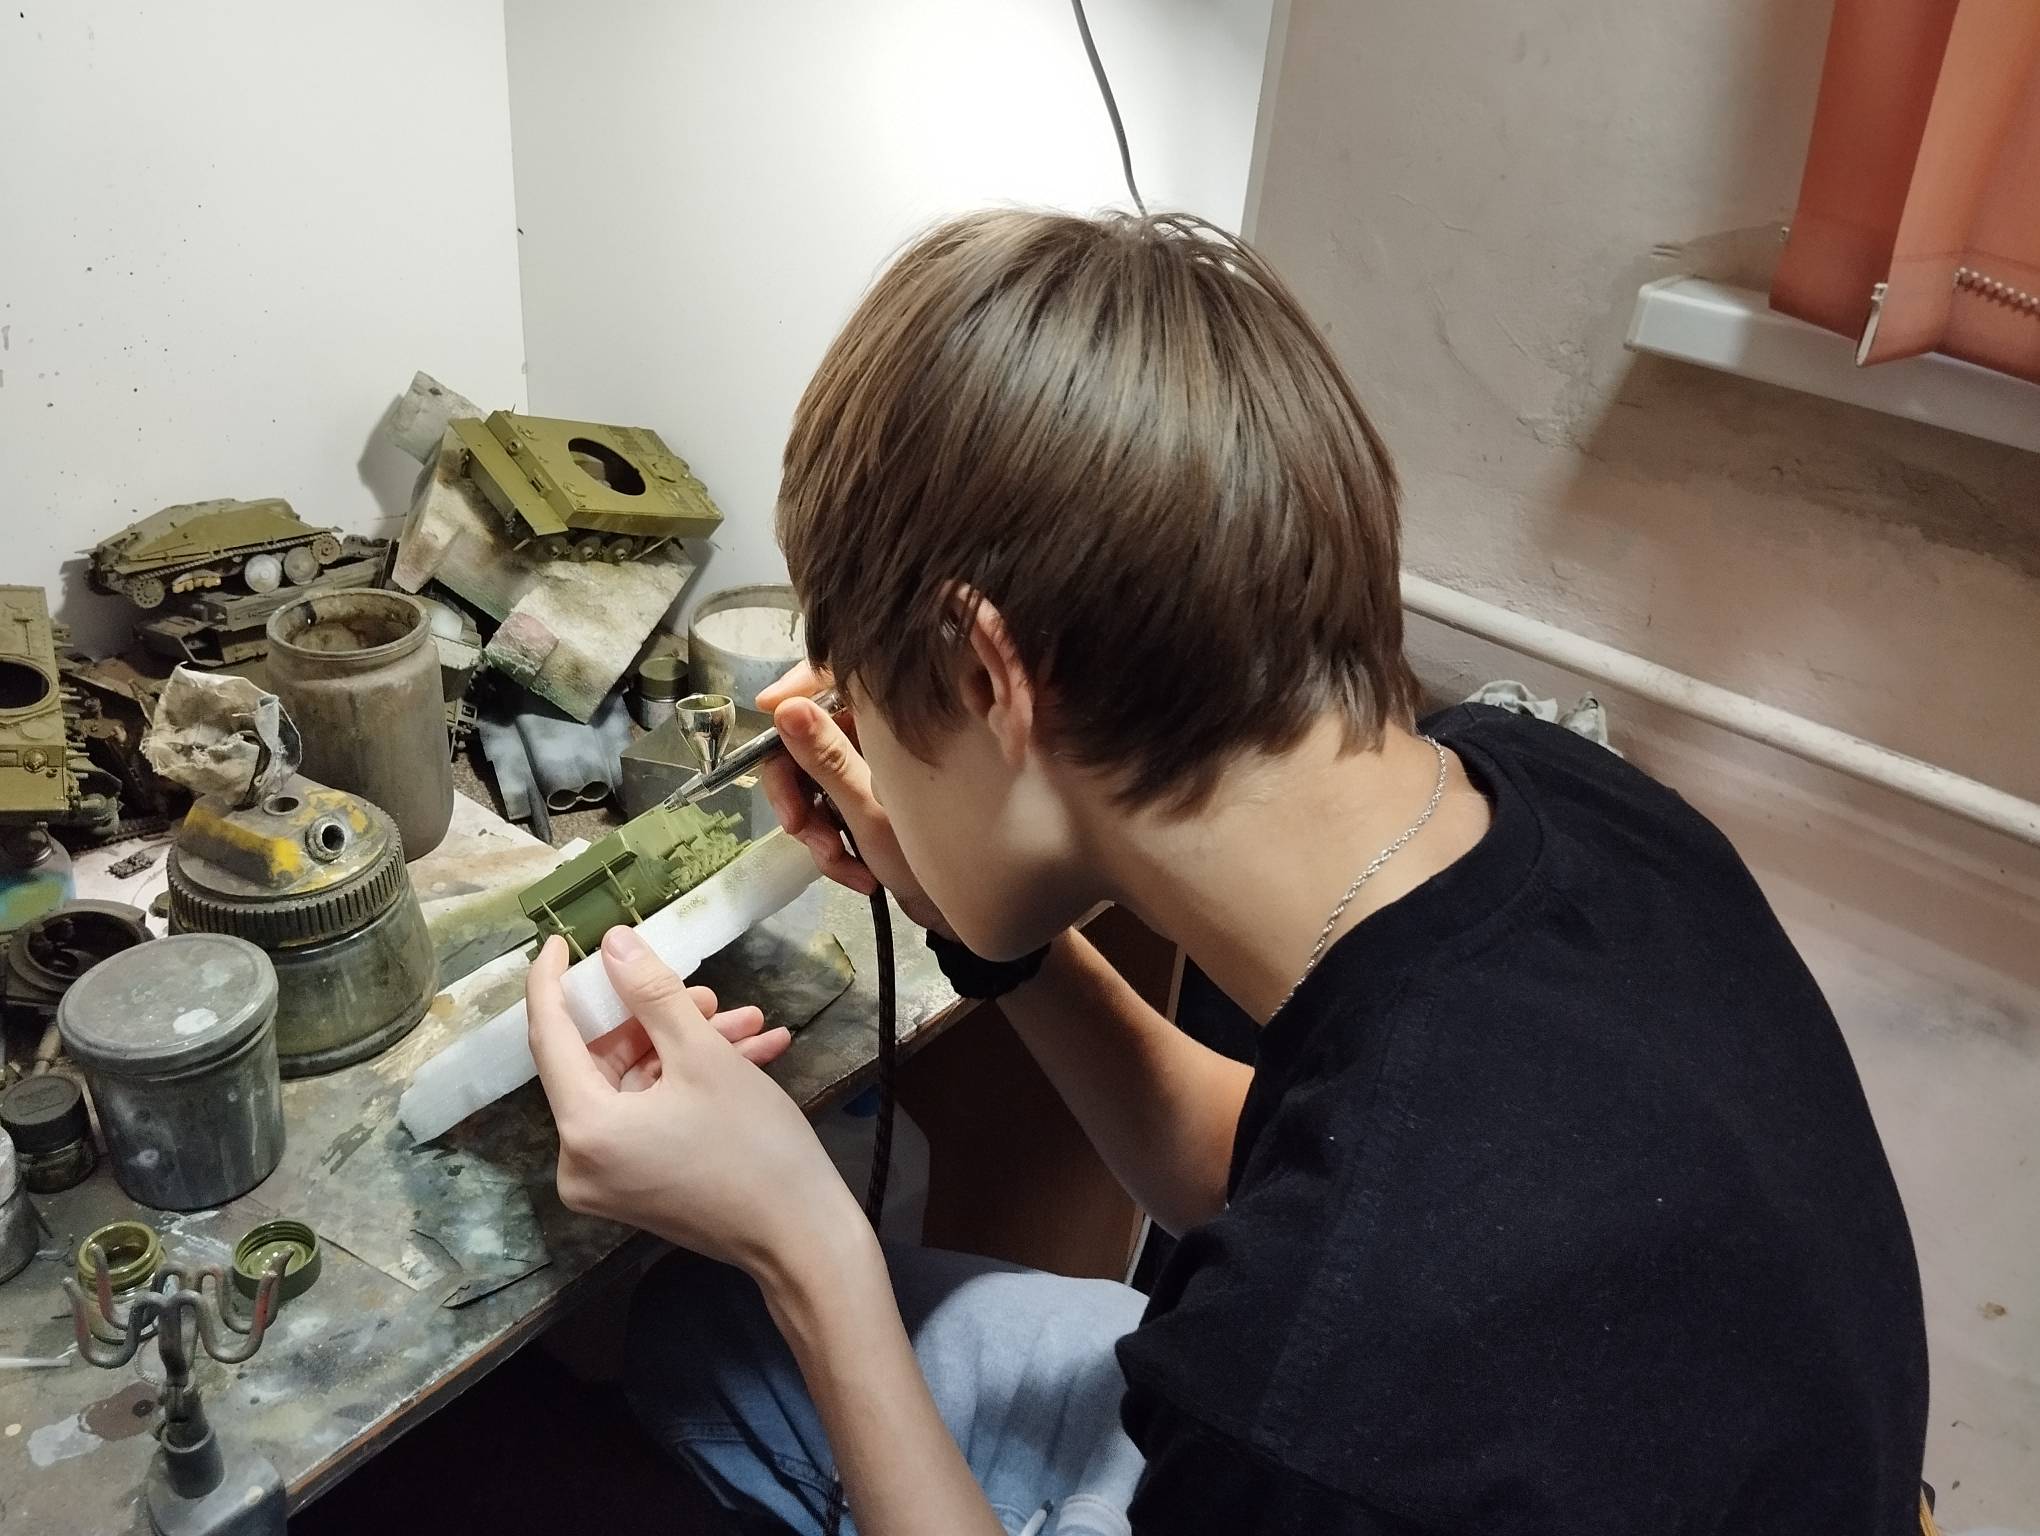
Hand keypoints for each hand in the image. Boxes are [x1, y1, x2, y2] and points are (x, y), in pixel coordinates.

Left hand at [526, 929, 869, 1280]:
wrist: (804, 1239)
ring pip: (638, 1085)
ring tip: (748, 1022)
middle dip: (658, 1019)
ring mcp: (611, 1179)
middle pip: (602, 1062)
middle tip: (707, 993)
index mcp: (584, 1129)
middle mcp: (581, 1161)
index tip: (560, 939)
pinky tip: (753, 1053)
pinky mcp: (640, 1187)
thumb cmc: (754, 1146)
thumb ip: (651, 993)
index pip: (548, 1037)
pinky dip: (692, 1084)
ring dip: (688, 1047)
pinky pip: (653, 1117)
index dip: (552, 983)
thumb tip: (611, 944)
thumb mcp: (704, 1055)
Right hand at [756, 663, 950, 935]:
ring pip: (812, 784)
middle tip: (796, 826)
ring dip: (816, 830)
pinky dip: (834, 847)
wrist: (974, 909)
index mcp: (889, 722)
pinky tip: (859, 877)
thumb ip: (825, 759)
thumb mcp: (870, 810)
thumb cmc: (936, 852)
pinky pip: (829, 814)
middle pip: (806, 741)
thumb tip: (784, 707)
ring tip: (839, 862)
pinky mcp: (870, 803)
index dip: (795, 689)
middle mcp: (881, 739)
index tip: (767, 709)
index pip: (834, 679)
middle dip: (795, 790)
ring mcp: (874, 772)